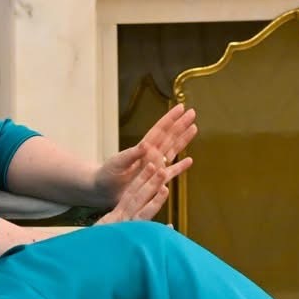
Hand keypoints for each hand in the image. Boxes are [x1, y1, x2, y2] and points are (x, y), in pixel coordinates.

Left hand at [94, 104, 196, 221]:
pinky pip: (171, 172)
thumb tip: (145, 145)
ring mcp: (155, 166)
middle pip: (169, 136)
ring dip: (183, 140)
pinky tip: (190, 160)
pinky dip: (180, 167)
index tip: (180, 107)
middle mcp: (151, 155)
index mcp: (143, 148)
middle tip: (192, 112)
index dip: (170, 119)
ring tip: (194, 128)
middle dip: (180, 125)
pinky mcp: (156, 180)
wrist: (104, 191)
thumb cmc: (107, 175)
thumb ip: (131, 155)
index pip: (159, 130)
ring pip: (173, 150)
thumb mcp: (117, 163)